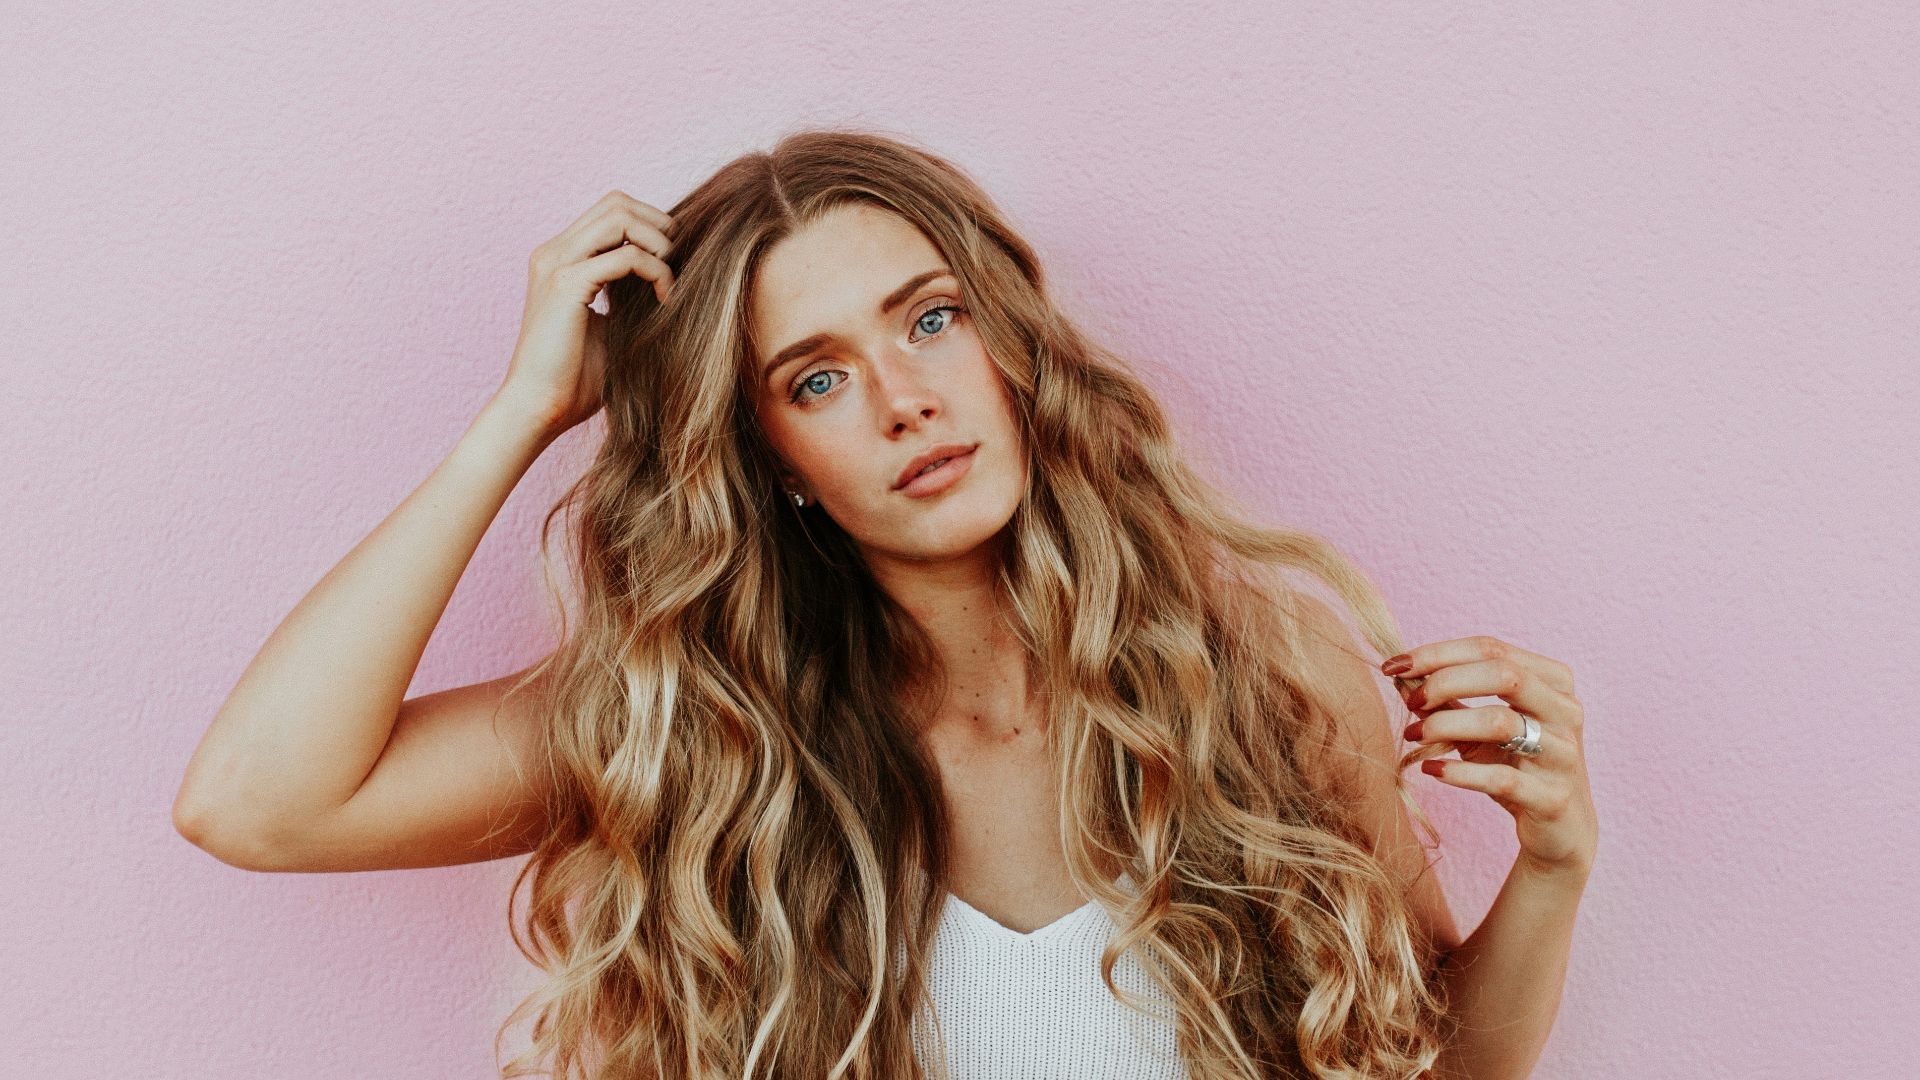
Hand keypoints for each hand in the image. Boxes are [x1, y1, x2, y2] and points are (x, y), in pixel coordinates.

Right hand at [495, 190, 677, 437]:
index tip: (673, 263)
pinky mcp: (566, 284)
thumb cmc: (574, 379)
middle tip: (679, 265)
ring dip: (658, 243)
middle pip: (617, 202)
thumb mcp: (610, 325)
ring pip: (620, 217)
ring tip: (671, 279)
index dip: (650, 226)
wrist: (539, 407)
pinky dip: (656, 271)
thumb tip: (669, 279)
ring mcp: (557, 264)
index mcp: (560, 258)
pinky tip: (664, 298)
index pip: (611, 212)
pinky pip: (626, 255)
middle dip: (659, 226)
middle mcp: (554, 252)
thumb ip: (627, 295)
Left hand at [1384, 636, 1597, 877]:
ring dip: (1445, 725)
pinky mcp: (1553, 798)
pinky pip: (1502, 778)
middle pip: (1504, 674)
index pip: (1491, 648)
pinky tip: (1432, 770)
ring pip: (1502, 723)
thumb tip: (1400, 677)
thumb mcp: (1479, 729)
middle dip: (1445, 682)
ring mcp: (1564, 754)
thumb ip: (1446, 701)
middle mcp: (1565, 711)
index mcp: (1552, 681)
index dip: (1437, 653)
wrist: (1559, 829)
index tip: (1394, 666)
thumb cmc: (1515, 766)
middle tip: (1410, 703)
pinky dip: (1460, 772)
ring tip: (1413, 735)